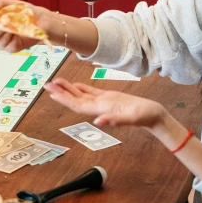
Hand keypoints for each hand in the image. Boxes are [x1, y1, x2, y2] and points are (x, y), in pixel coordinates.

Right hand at [0, 0, 55, 52]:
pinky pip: (8, 47)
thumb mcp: (10, 2)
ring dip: (7, 34)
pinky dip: (14, 39)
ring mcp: (4, 42)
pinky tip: (19, 33)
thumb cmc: (24, 10)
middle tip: (5, 22)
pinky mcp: (12, 48)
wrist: (41, 19)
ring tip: (16, 25)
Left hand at [44, 78, 167, 131]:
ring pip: (82, 95)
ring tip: (56, 81)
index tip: (52, 93)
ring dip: (68, 89)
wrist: (154, 115)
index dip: (64, 99)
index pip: (78, 105)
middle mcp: (99, 106)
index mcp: (101, 110)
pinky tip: (74, 85)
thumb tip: (98, 121)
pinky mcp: (110, 98)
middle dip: (61, 92)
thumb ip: (114, 121)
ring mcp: (103, 102)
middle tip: (46, 84)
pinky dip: (82, 88)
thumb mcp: (131, 119)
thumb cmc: (145, 116)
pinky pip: (92, 93)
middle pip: (75, 100)